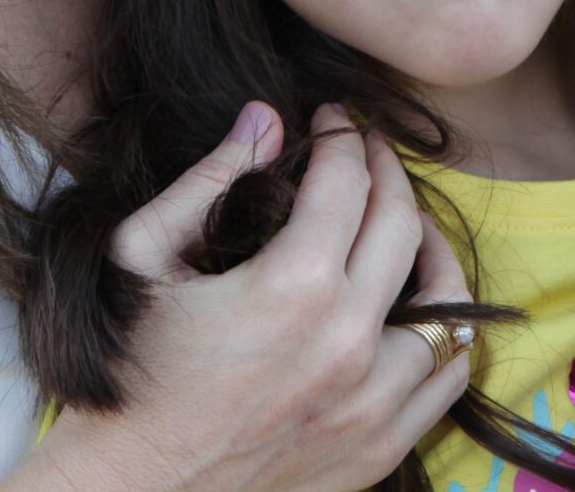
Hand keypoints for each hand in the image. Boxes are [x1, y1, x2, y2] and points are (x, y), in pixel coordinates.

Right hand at [35, 103, 469, 491]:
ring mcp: (371, 403)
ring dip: (429, 251)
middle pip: (402, 226)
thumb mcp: (143, 255)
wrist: (128, 485)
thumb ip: (206, 180)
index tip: (331, 120)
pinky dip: (446, 334)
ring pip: (446, 305)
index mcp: (292, 287)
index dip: (341, 136)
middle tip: (369, 151)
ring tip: (407, 227)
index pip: (346, 182)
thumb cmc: (127, 365)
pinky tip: (424, 310)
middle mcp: (347, 343)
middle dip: (388, 172)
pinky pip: (447, 379)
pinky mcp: (378, 449)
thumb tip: (264, 118)